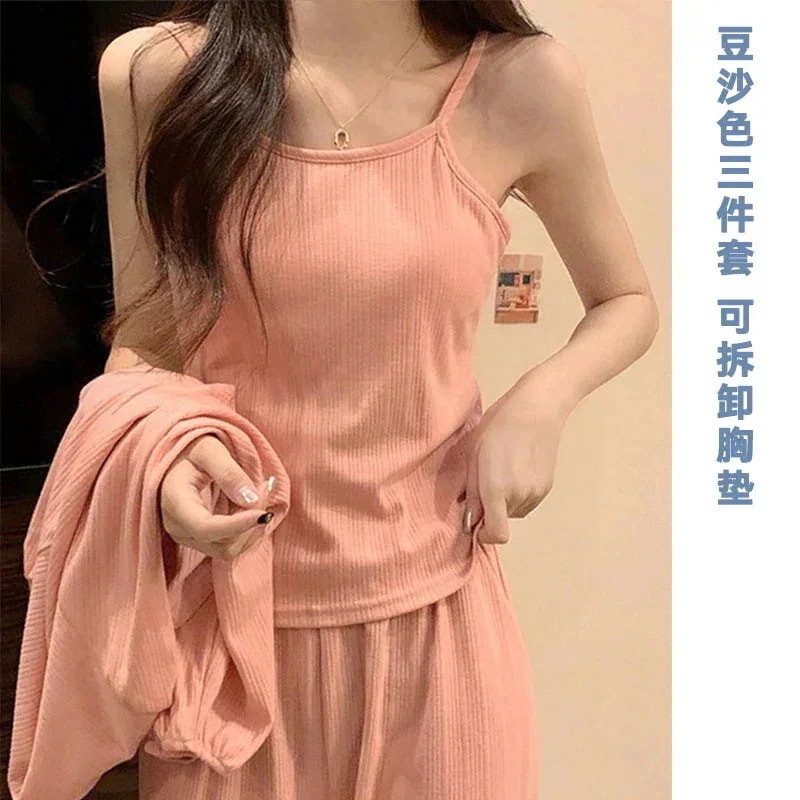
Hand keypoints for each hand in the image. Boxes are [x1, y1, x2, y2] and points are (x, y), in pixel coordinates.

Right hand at [159, 433, 276, 559]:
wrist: (182, 458)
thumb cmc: (193, 449)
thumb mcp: (210, 450)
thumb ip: (229, 472)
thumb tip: (250, 500)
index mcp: (175, 501)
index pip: (205, 528)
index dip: (237, 526)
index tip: (263, 513)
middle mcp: (178, 527)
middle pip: (223, 543)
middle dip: (251, 521)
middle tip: (266, 486)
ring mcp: (190, 537)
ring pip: (230, 549)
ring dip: (253, 527)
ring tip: (262, 492)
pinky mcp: (203, 540)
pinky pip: (232, 546)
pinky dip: (250, 529)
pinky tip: (255, 505)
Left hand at [462, 381, 567, 544]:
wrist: (536, 409)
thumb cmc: (498, 426)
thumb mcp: (474, 457)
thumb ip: (472, 492)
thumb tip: (470, 521)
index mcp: (496, 489)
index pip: (496, 534)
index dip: (484, 535)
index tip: (475, 521)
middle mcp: (518, 496)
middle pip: (501, 521)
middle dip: (490, 509)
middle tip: (485, 480)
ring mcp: (535, 493)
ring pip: (513, 512)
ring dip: (504, 501)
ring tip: (503, 470)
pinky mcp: (546, 488)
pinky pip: (526, 502)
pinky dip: (518, 494)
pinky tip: (517, 469)